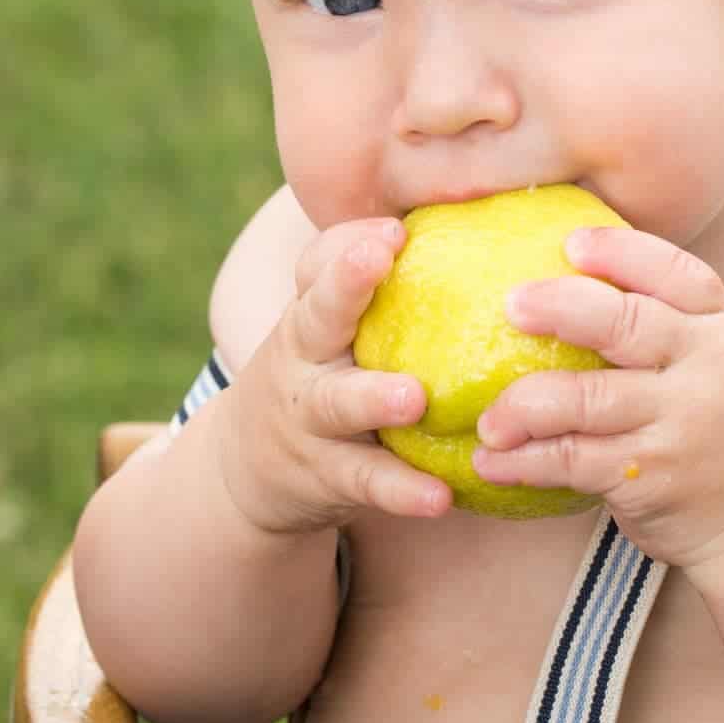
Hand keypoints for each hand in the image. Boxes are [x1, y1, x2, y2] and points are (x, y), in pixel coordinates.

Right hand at [213, 218, 452, 534]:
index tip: (392, 226)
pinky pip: (369, 482)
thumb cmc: (320, 375)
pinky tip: (442, 496)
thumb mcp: (330, 330)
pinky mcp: (326, 476)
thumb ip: (380, 288)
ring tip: (414, 398)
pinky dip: (403, 490)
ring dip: (375, 397)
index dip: (349, 240)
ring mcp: (310, 418)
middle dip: (345, 282)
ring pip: (340, 403)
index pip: (319, 263)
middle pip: (317, 314)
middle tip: (376, 258)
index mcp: (312, 314)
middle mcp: (303, 357)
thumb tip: (481, 226)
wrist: (243, 470)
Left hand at [471, 227, 723, 567]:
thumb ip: (668, 324)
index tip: (570, 242)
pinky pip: (574, 460)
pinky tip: (491, 462)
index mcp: (721, 328)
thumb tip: (570, 277)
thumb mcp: (718, 361)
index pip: (678, 273)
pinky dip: (525, 461)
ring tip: (488, 419)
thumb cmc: (723, 425)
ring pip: (587, 399)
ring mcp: (681, 424)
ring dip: (524, 404)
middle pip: (628, 324)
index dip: (621, 252)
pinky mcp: (652, 476)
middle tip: (511, 305)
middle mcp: (707, 368)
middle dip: (561, 308)